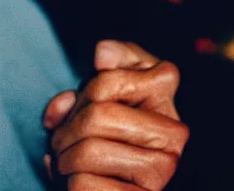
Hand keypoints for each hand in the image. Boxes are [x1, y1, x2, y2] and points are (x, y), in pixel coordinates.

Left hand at [43, 40, 188, 189]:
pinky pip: (85, 186)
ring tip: (66, 159)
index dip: (83, 94)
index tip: (82, 104)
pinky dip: (69, 183)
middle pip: (97, 117)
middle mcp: (173, 133)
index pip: (106, 82)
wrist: (116, 175)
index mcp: (164, 93)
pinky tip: (75, 180)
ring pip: (89, 152)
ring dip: (64, 157)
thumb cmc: (111, 118)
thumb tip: (102, 56)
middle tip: (60, 138)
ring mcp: (161, 172)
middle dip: (67, 128)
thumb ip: (113, 56)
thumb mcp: (113, 79)